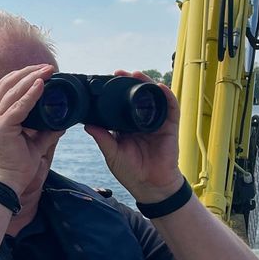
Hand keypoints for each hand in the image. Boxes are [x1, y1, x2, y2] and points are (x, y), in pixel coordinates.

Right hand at [0, 63, 65, 195]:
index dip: (23, 76)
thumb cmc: (17, 166)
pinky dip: (30, 94)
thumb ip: (47, 132)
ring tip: (47, 70)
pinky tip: (41, 85)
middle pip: (7, 83)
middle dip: (28, 71)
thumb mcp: (36, 144)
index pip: (6, 88)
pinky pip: (18, 106)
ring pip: (12, 90)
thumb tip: (62, 123)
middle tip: (48, 67)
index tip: (41, 71)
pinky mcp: (1, 128)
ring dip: (30, 77)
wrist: (7, 184)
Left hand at [83, 70, 183, 202]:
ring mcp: (156, 123)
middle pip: (137, 97)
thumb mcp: (112, 154)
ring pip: (153, 98)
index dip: (115, 92)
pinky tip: (159, 87)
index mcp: (126, 127)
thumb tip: (87, 125)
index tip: (105, 81)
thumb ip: (102, 138)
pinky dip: (166, 96)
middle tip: (119, 73)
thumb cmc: (131, 172)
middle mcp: (141, 121)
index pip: (121, 104)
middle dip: (130, 83)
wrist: (150, 186)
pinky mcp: (170, 127)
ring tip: (137, 74)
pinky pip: (171, 108)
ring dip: (146, 84)